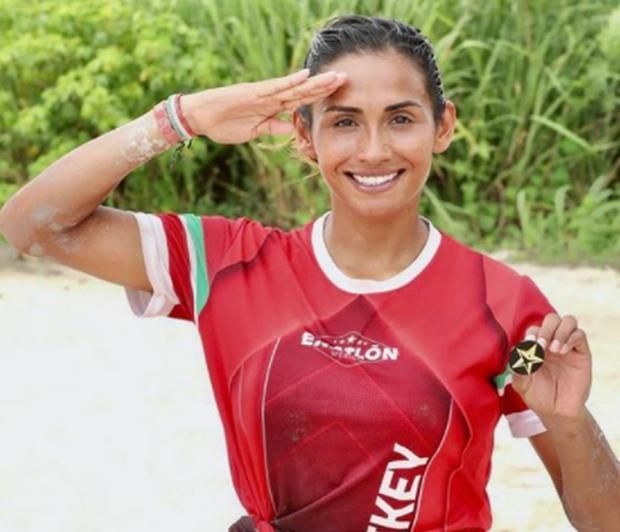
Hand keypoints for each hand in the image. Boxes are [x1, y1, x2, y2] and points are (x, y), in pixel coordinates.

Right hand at [179, 69, 346, 143]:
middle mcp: (271, 98)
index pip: (301, 101)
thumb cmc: (226, 124)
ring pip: (294, 87)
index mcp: (273, 107)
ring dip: (314, 82)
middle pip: (302, 91)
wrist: (202, 118)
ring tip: (333, 76)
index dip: (319, 96)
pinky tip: (304, 76)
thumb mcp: (256, 131)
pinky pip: (274, 87)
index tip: (338, 94)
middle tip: (345, 78)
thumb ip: (273, 127)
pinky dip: (289, 82)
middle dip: (324, 86)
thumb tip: (291, 129)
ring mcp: (263, 94)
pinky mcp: (253, 93)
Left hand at [511, 313, 591, 422]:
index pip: (534, 329)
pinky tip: (562, 352)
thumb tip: (518, 350)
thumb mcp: (521, 383)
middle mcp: (552, 342)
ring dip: (559, 331)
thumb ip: (517, 367)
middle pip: (551, 319)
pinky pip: (580, 335)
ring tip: (553, 350)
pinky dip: (570, 339)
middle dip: (545, 329)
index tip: (529, 348)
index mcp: (535, 347)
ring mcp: (567, 346)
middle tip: (541, 346)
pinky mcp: (581, 353)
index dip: (531, 335)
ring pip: (568, 321)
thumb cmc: (537, 395)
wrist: (557, 412)